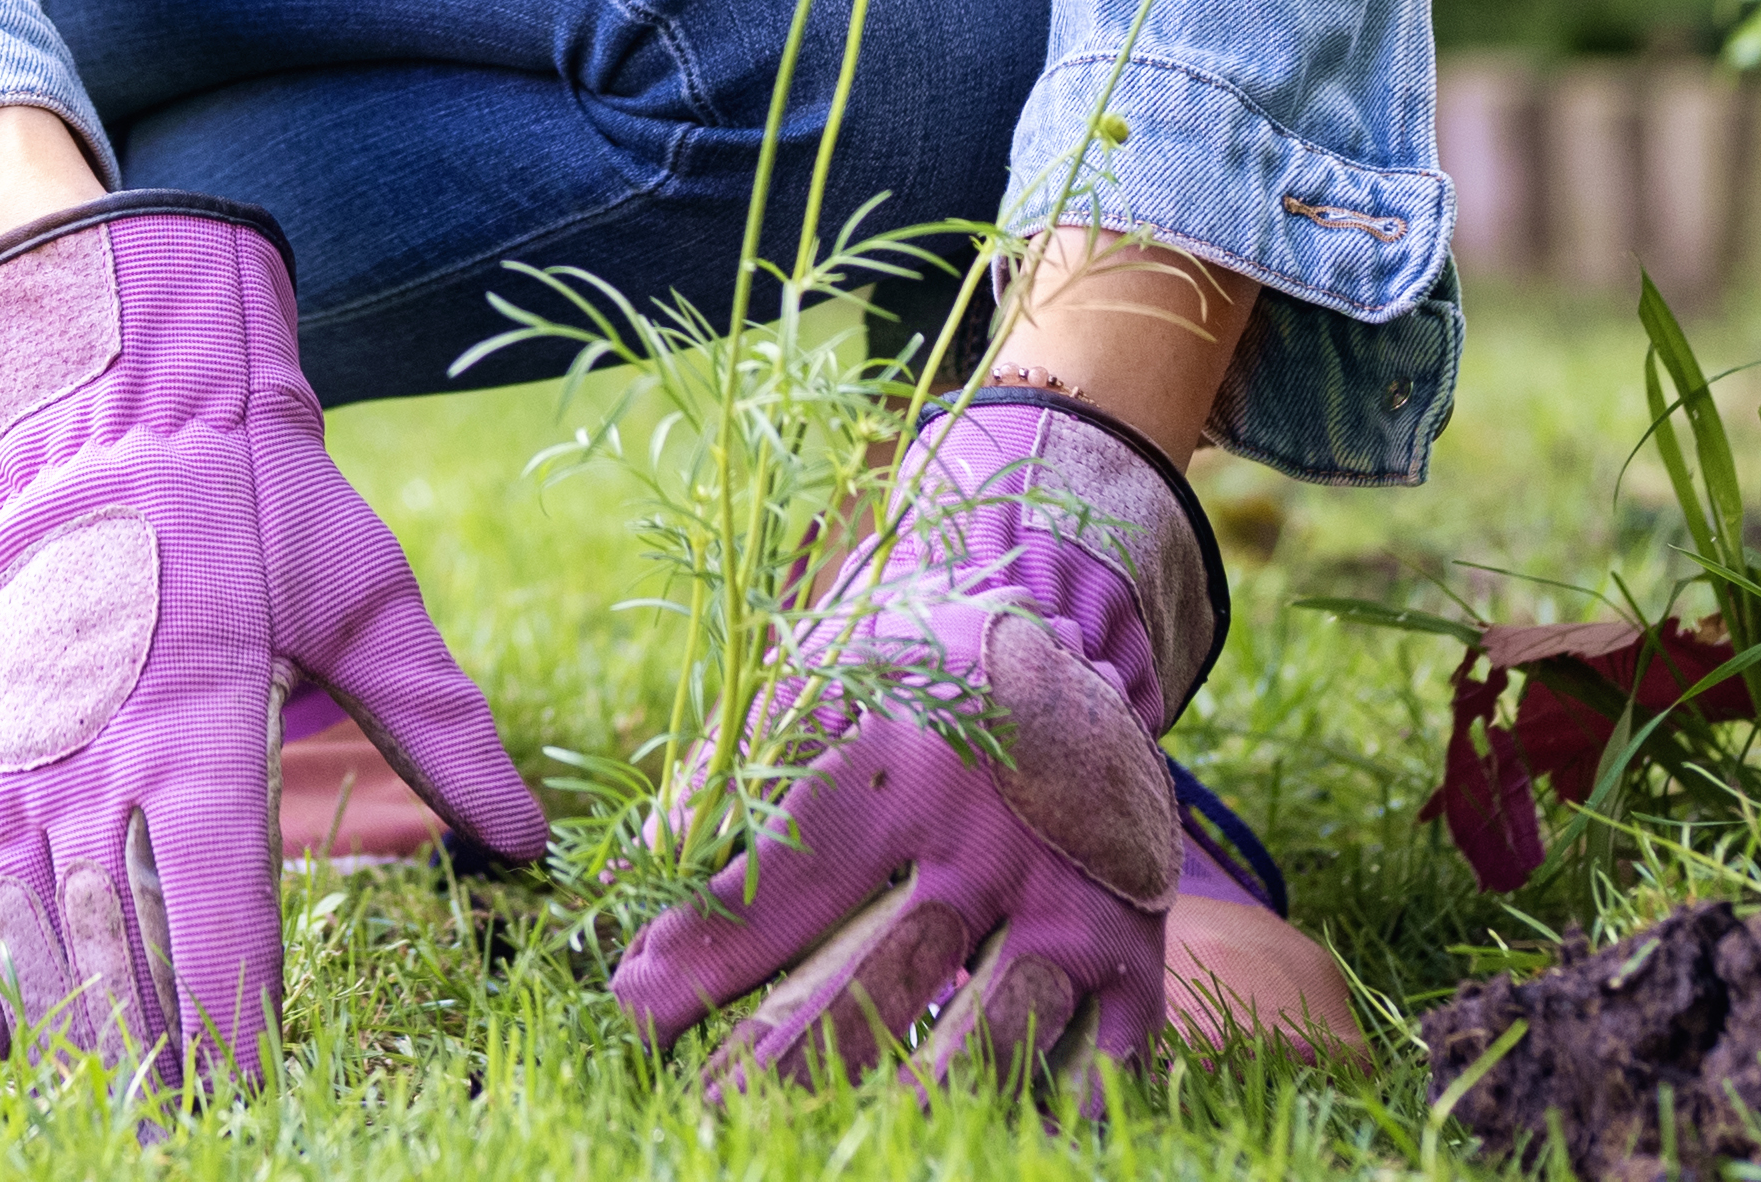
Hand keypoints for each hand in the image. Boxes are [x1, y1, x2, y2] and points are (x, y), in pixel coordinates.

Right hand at [0, 193, 554, 1084]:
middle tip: (179, 1148)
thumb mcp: (365, 593)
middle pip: (114, 945)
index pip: (215, 907)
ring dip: (60, 1044)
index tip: (262, 1099)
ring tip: (101, 1125)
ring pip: (24, 933)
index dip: (233, 1018)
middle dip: (149, 1065)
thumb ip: (440, 721)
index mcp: (200, 717)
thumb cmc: (258, 502)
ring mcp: (18, 759)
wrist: (115, 408)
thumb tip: (528, 839)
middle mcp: (94, 751)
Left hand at [607, 385, 1224, 1094]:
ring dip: (906, 1101)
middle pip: (885, 978)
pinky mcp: (1136, 951)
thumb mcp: (818, 681)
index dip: (709, 952)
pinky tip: (971, 1147)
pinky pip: (1103, 1063)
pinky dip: (1047, 1114)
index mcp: (906, 766)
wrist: (1071, 631)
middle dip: (784, 1060)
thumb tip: (625, 877)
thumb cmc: (909, 674)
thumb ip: (728, 777)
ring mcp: (1074, 904)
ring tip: (819, 1148)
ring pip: (994, 1035)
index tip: (634, 1012)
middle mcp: (995, 842)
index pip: (793, 880)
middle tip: (702, 1114)